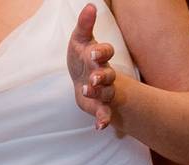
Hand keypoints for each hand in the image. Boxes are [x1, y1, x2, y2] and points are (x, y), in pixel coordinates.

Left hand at [67, 3, 117, 129]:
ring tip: (88, 93)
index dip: (101, 52)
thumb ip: (84, 25)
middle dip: (102, 77)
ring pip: (107, 94)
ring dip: (100, 95)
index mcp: (99, 57)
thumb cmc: (81, 57)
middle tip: (94, 79)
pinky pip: (104, 113)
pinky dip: (104, 120)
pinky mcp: (99, 106)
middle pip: (109, 75)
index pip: (106, 52)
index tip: (93, 53)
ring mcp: (103, 92)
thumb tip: (90, 5)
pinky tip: (100, 127)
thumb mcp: (79, 40)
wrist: (82, 80)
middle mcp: (105, 75)